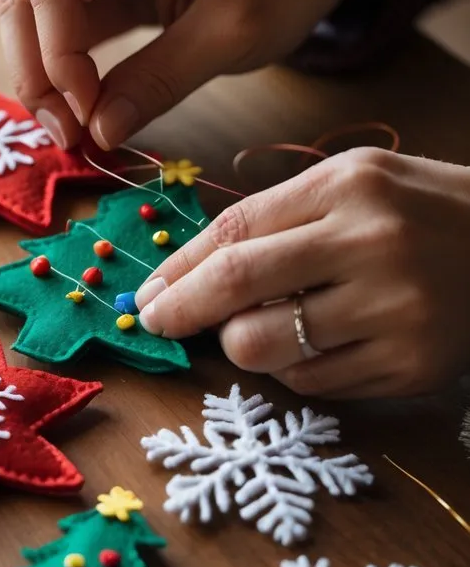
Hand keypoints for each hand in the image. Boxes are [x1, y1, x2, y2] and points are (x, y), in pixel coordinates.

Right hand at [0, 0, 370, 149]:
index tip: (88, 117)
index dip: (56, 58)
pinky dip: (63, 70)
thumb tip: (98, 134)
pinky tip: (82, 111)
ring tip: (73, 131)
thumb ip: (161, 79)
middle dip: (36, 71)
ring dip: (43, 74)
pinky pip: (60, 26)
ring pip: (31, 15)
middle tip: (67, 136)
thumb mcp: (235, 30)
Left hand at [135, 148, 469, 397]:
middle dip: (182, 310)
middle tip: (156, 321)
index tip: (146, 293)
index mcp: (349, 186)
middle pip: (240, 286)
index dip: (178, 267)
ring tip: (259, 327)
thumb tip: (191, 271)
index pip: (236, 230)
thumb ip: (278, 217)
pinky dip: (294, 369)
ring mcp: (397, 311)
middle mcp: (372, 245)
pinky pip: (314, 384)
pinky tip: (316, 343)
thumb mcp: (353, 182)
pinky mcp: (414, 367)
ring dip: (241, 344)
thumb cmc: (420, 209)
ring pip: (268, 348)